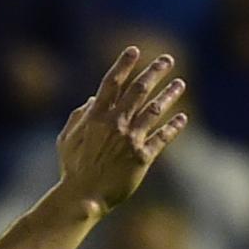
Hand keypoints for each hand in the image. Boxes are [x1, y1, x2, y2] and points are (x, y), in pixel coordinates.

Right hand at [52, 47, 190, 216]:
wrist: (83, 197)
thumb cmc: (72, 170)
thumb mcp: (66, 140)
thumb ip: (78, 116)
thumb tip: (93, 99)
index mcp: (96, 117)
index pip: (112, 83)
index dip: (123, 64)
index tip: (134, 50)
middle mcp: (115, 123)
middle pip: (139, 90)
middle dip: (154, 72)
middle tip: (167, 60)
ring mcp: (130, 139)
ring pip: (154, 110)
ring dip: (169, 95)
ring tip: (180, 84)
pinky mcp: (142, 157)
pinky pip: (162, 138)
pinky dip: (173, 127)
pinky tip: (182, 118)